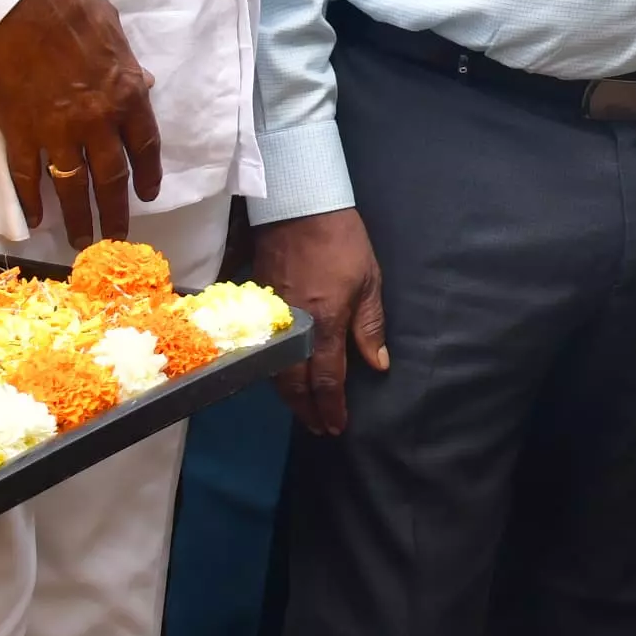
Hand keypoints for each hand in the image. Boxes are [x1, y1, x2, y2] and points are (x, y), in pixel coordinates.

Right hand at [0, 0, 164, 246]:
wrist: (18, 1)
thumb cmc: (69, 4)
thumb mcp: (115, 30)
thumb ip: (129, 66)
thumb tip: (142, 83)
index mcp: (127, 94)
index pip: (145, 146)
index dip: (148, 174)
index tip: (148, 195)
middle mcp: (98, 121)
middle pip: (112, 178)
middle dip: (116, 211)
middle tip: (116, 237)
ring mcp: (58, 131)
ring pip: (73, 186)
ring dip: (79, 217)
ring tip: (81, 241)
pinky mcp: (20, 132)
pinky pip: (28, 175)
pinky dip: (32, 200)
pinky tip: (36, 219)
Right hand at [250, 209, 386, 435]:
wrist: (298, 206)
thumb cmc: (342, 242)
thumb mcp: (369, 281)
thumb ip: (370, 326)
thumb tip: (378, 365)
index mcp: (325, 322)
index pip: (327, 379)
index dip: (331, 407)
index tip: (336, 426)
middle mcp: (295, 326)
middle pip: (294, 382)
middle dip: (306, 410)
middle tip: (318, 428)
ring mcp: (272, 316)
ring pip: (274, 369)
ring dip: (289, 394)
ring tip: (302, 408)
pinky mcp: (257, 304)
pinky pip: (263, 347)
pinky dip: (273, 368)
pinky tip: (282, 375)